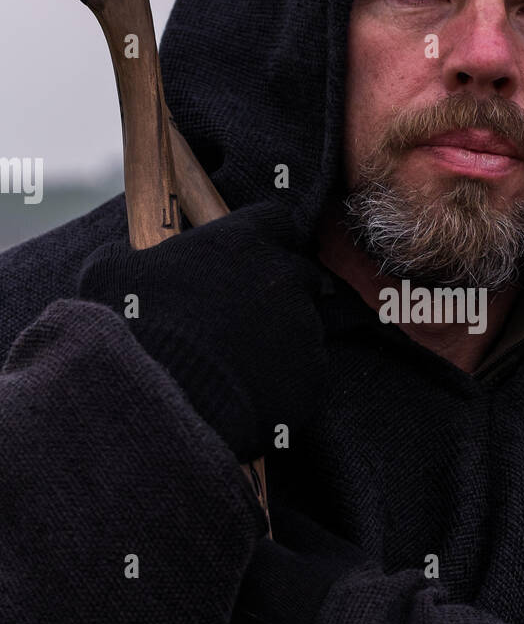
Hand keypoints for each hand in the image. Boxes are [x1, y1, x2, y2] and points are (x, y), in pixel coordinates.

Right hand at [77, 199, 326, 461]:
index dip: (261, 238)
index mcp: (245, 241)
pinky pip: (305, 373)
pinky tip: (250, 395)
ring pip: (304, 326)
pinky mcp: (314, 377)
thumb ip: (127, 256)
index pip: (275, 220)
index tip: (245, 255)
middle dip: (279, 288)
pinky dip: (284, 381)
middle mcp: (285, 277)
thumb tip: (120, 257)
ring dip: (280, 338)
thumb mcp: (111, 275)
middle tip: (244, 314)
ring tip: (238, 364)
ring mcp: (306, 328)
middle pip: (300, 272)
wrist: (166, 403)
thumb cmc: (137, 329)